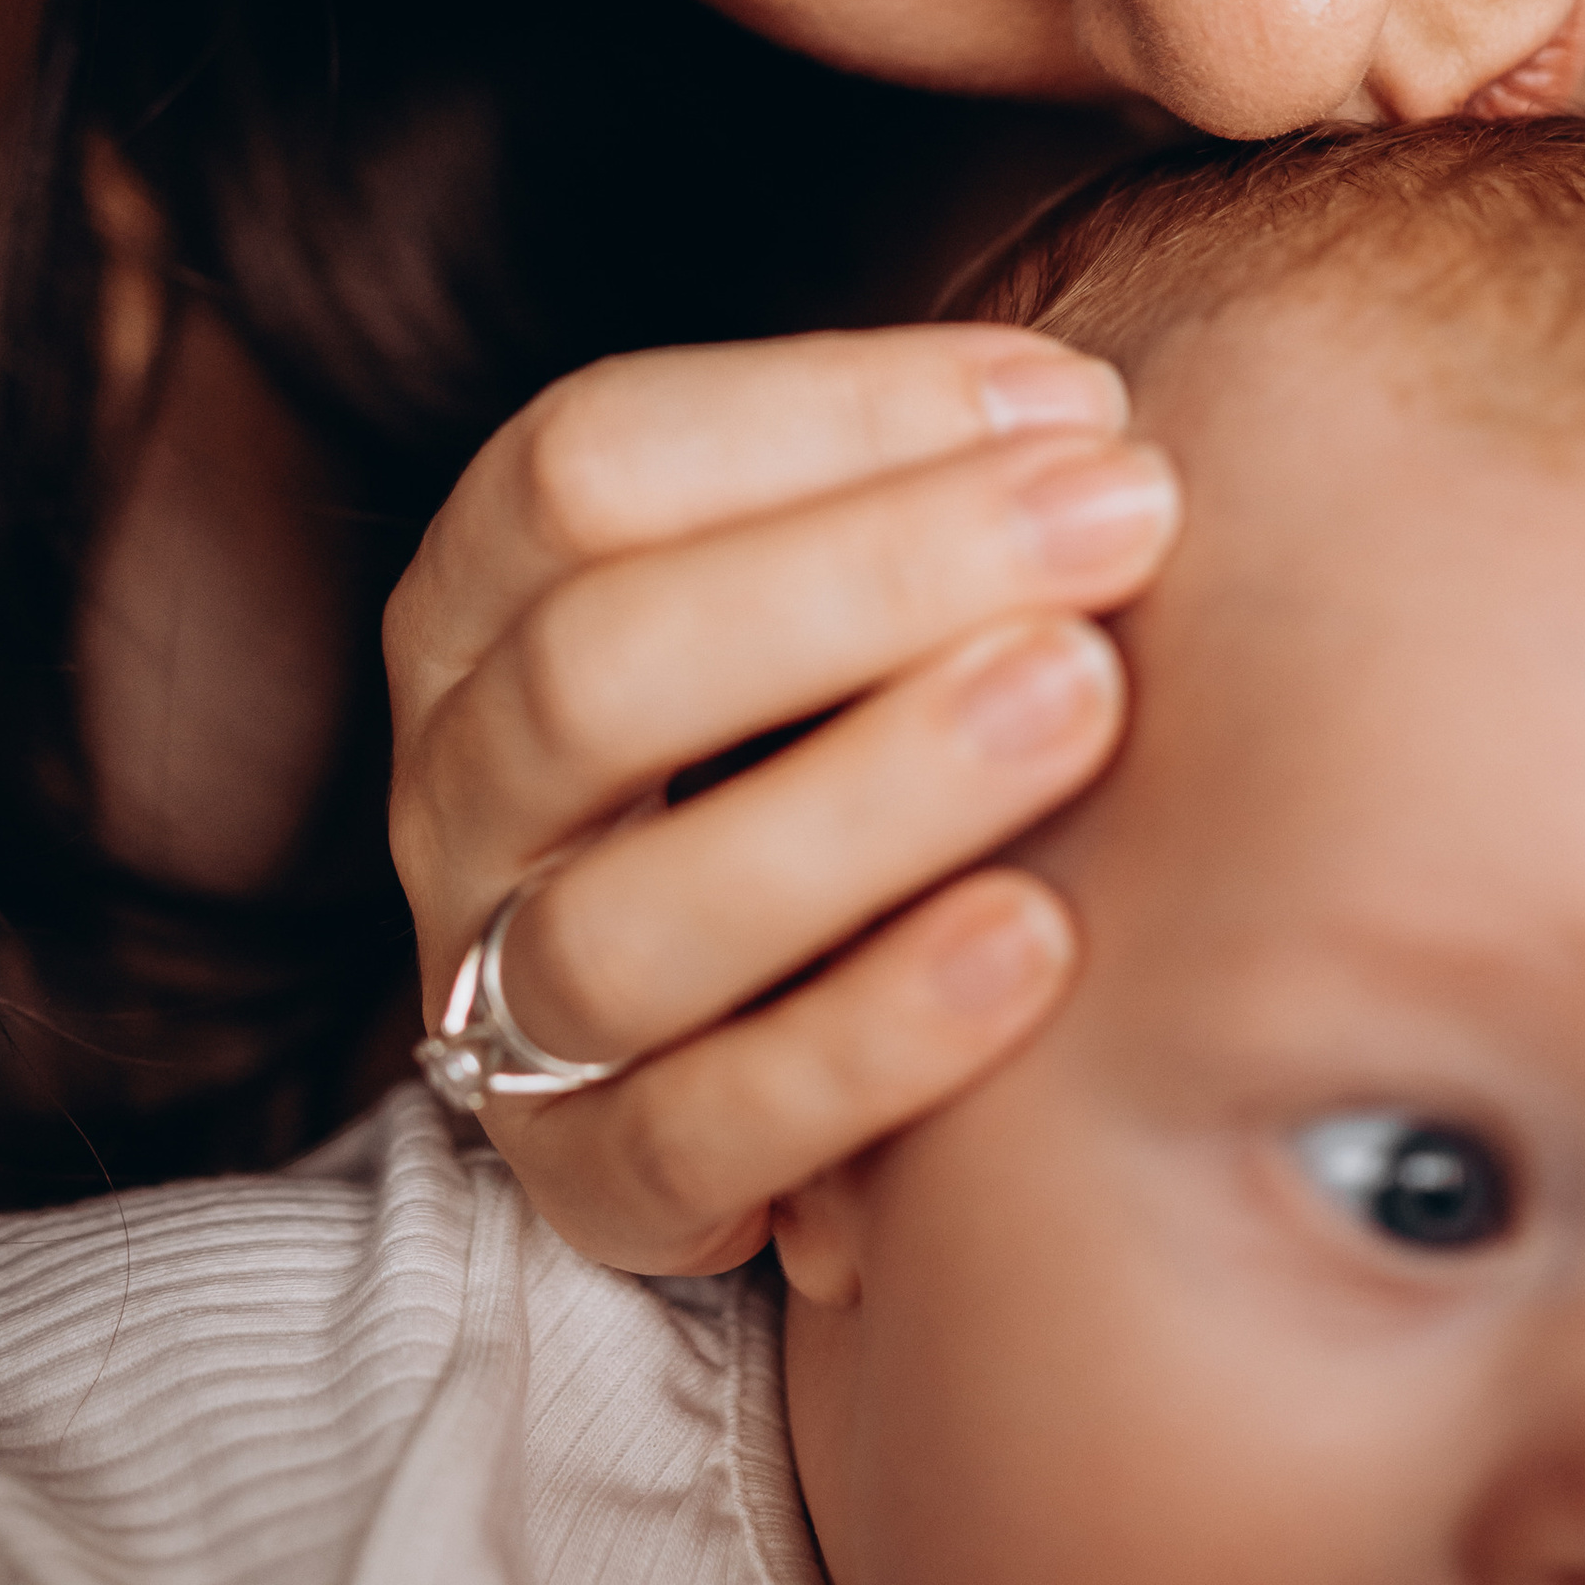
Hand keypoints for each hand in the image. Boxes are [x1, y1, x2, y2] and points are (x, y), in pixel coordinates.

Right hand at [385, 323, 1177, 1270]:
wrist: (755, 1022)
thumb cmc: (821, 730)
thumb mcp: (815, 581)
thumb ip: (913, 492)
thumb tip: (1092, 420)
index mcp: (482, 603)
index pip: (588, 464)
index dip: (834, 410)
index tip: (1075, 405)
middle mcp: (460, 792)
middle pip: (594, 668)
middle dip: (878, 573)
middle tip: (1123, 516)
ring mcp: (501, 996)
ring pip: (625, 922)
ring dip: (869, 797)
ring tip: (1083, 694)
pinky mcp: (592, 1179)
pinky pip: (700, 1134)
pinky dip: (872, 1039)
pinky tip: (1040, 938)